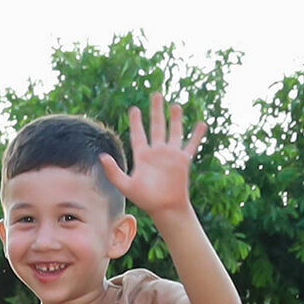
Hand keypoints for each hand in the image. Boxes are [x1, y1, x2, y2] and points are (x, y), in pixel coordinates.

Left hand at [100, 91, 207, 220]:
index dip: (136, 122)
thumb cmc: (146, 199)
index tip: (134, 109)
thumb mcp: (126, 185)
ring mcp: (170, 155)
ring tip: (175, 105)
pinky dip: (197, 135)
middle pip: (156, 127)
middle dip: (156, 111)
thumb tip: (101, 157)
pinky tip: (202, 124)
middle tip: (156, 94)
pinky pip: (191, 145)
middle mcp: (157, 152)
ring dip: (175, 119)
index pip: (138, 134)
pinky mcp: (183, 160)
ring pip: (173, 132)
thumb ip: (113, 171)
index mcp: (143, 156)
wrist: (165, 208)